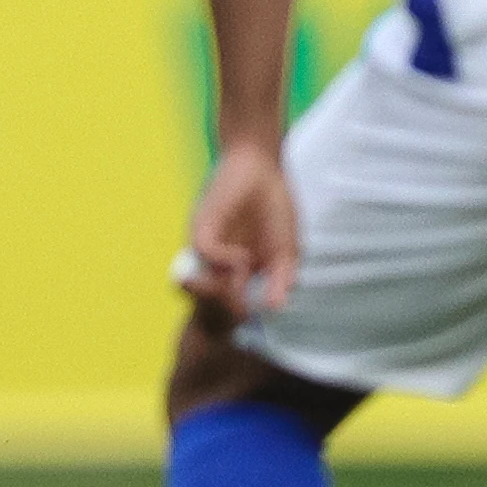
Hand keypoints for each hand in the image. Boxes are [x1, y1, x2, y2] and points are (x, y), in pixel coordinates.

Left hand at [182, 137, 298, 321]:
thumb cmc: (275, 207)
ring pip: (199, 282)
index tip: (255, 319)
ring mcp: (210, 246)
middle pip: (209, 299)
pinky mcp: (204, 226)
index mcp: (238, 271)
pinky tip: (242, 259)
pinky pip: (204, 253)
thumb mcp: (287, 251)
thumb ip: (282, 279)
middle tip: (245, 313)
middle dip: (225, 312)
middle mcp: (218, 262)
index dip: (238, 316)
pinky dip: (223, 262)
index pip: (229, 303)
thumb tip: (277, 308)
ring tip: (239, 290)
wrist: (264, 168)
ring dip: (218, 294)